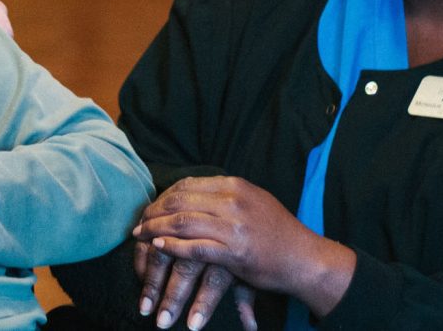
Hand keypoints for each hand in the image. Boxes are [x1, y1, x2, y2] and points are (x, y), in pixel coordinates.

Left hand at [133, 176, 355, 318]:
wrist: (305, 258)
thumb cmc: (277, 233)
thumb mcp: (252, 201)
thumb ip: (224, 196)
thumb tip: (192, 195)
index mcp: (234, 185)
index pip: (186, 185)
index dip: (162, 197)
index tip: (149, 208)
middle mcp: (232, 200)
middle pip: (179, 201)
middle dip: (153, 213)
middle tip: (137, 225)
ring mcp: (234, 226)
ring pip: (182, 222)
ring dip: (156, 230)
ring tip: (140, 237)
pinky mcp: (235, 251)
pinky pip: (194, 247)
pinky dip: (172, 247)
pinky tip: (158, 248)